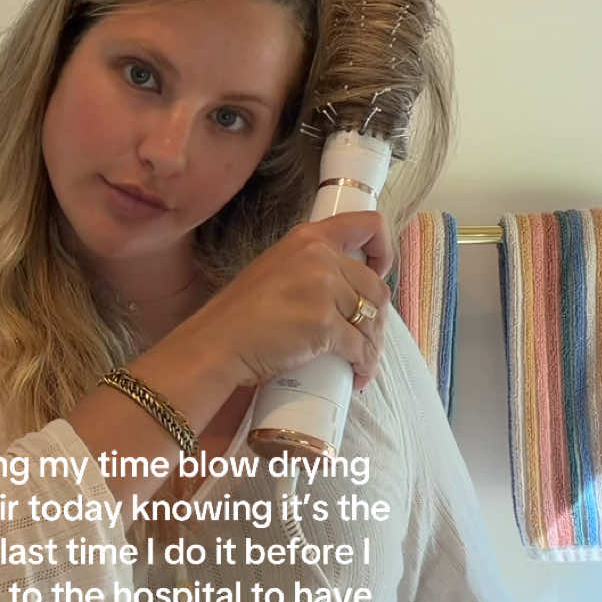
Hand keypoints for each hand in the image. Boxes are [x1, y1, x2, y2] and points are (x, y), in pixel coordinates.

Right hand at [184, 211, 393, 393]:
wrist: (217, 344)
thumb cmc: (240, 316)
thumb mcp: (275, 270)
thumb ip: (310, 268)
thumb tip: (344, 293)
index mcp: (308, 238)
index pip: (368, 225)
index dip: (385, 250)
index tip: (380, 271)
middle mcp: (319, 257)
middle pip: (375, 286)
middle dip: (377, 319)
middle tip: (367, 338)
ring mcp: (323, 289)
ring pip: (373, 319)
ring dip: (373, 345)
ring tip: (361, 361)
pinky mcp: (324, 324)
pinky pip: (361, 347)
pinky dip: (364, 365)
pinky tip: (358, 375)